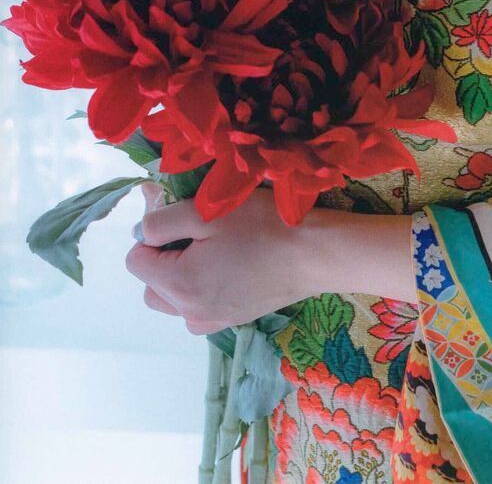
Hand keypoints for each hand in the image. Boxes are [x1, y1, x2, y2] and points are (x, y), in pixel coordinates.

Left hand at [125, 182, 320, 334]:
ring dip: (180, 275)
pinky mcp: (230, 322)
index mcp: (178, 285)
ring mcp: (210, 322)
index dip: (152, 234)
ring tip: (214, 250)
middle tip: (197, 233)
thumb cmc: (262, 226)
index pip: (135, 260)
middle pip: (150, 284)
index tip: (181, 219)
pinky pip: (197, 306)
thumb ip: (163, 220)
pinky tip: (230, 267)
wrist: (313, 254)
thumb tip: (139, 230)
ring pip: (172, 298)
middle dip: (163, 257)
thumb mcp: (206, 212)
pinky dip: (201, 288)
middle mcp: (188, 313)